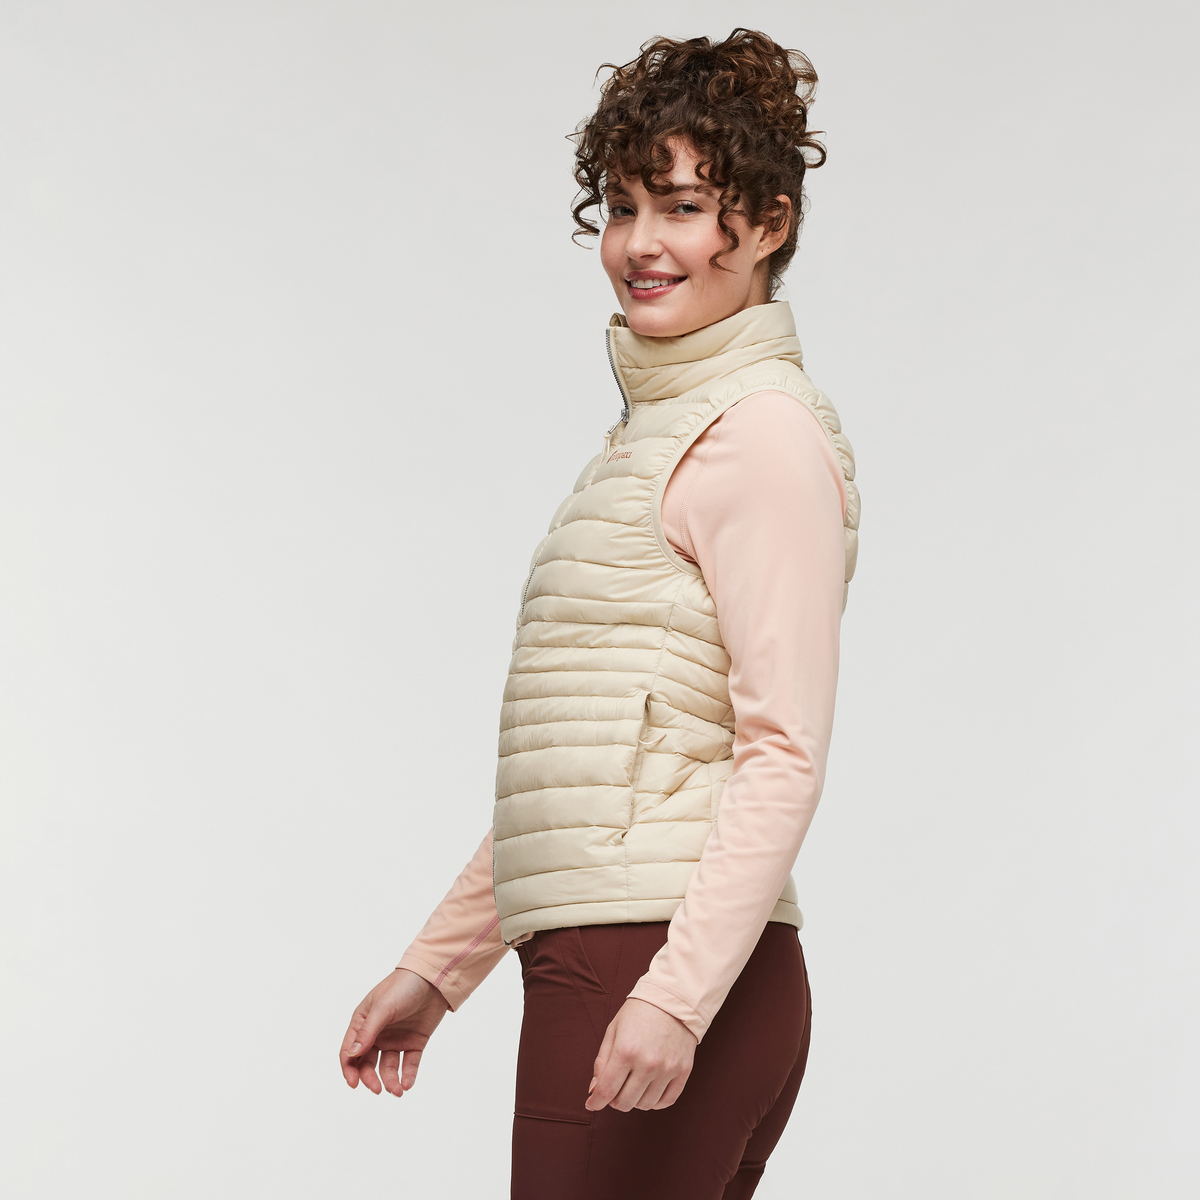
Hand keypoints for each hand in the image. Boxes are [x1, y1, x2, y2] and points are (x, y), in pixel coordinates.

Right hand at [339, 968, 449, 1096]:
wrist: (433, 979)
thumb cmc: (402, 986)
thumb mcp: (382, 1008)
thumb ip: (367, 1032)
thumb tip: (351, 1055)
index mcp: (363, 1022)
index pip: (349, 1051)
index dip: (349, 1069)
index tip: (354, 1084)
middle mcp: (377, 1033)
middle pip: (367, 1063)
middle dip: (370, 1079)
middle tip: (377, 1089)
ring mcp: (396, 1039)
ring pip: (388, 1067)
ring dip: (390, 1081)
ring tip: (397, 1091)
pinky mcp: (414, 1042)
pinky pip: (409, 1063)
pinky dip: (407, 1076)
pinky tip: (407, 1084)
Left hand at [585, 997, 696, 1112]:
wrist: (673, 999)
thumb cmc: (639, 1012)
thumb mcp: (613, 1030)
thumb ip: (602, 1061)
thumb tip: (595, 1090)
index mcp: (626, 1050)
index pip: (607, 1091)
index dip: (596, 1102)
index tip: (592, 1104)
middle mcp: (647, 1063)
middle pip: (625, 1103)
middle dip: (614, 1100)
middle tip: (614, 1088)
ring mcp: (667, 1069)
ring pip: (645, 1105)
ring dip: (634, 1100)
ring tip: (633, 1085)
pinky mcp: (683, 1071)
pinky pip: (666, 1101)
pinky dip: (654, 1102)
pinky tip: (649, 1090)